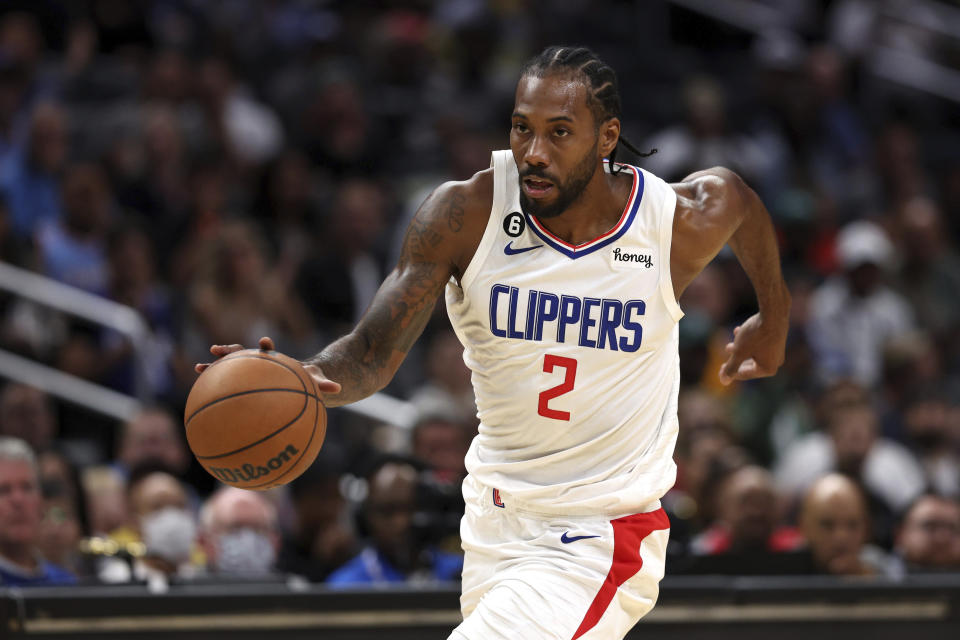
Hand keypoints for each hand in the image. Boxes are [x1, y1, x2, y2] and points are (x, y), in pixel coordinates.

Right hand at [194, 337, 340, 394]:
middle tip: (215, 349)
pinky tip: (200, 398)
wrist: (298, 383)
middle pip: (241, 353)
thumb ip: (322, 384)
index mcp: (274, 360)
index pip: (268, 350)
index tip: (263, 342)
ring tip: (199, 368)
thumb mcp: (314, 382)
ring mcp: (248, 372)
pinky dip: (214, 388)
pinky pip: (227, 385)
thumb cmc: (306, 381)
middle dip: (229, 351)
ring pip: (228, 367)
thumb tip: (337, 387)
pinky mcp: (243, 383)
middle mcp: (258, 363)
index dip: (264, 345)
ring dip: (214, 367)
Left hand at [718, 312, 786, 385]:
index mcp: (768, 369)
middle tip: (723, 362)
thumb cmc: (756, 335)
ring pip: (753, 352)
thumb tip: (724, 381)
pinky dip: (748, 340)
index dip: (730, 372)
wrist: (773, 313)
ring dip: (740, 349)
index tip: (719, 369)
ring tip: (729, 346)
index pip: (745, 374)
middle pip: (750, 364)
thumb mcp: (739, 352)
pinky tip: (738, 331)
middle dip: (735, 361)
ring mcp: (778, 350)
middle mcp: (776, 361)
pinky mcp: (777, 338)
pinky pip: (759, 343)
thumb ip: (731, 367)